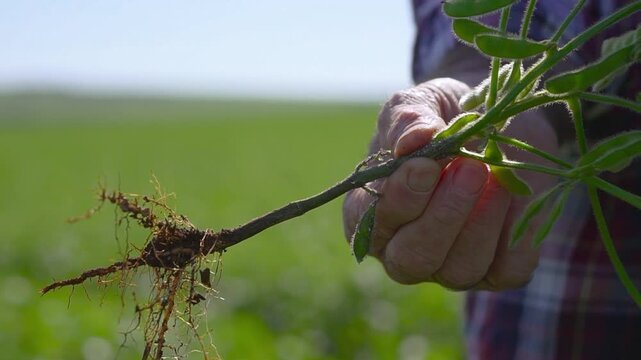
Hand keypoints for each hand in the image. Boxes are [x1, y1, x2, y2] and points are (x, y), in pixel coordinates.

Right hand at [343, 78, 557, 289]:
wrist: (496, 121)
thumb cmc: (442, 116)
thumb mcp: (420, 105)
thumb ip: (408, 120)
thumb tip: (415, 139)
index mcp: (371, 214)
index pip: (375, 223)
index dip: (400, 199)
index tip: (425, 165)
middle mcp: (403, 250)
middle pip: (413, 259)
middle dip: (443, 217)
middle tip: (470, 169)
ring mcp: (450, 267)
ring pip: (460, 269)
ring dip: (481, 223)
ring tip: (496, 175)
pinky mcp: (497, 272)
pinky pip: (507, 271)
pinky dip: (517, 235)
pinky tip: (517, 195)